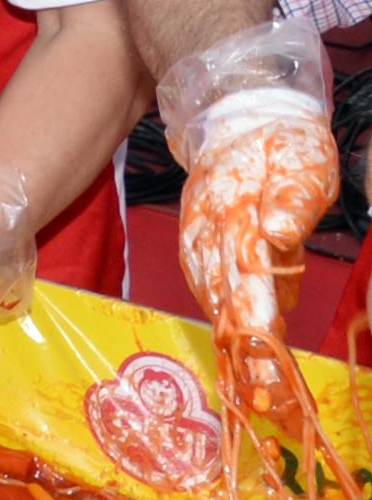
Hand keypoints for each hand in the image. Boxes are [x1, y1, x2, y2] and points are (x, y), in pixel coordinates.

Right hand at [178, 86, 338, 347]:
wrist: (241, 109)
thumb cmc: (284, 142)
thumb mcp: (304, 164)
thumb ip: (292, 201)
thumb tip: (279, 235)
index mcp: (240, 214)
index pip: (248, 280)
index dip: (258, 325)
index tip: (270, 363)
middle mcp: (210, 227)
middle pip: (223, 295)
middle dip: (242, 345)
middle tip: (263, 390)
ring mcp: (196, 228)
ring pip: (206, 287)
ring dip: (225, 329)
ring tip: (245, 369)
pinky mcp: (194, 227)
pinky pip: (197, 270)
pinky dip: (210, 300)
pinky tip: (223, 319)